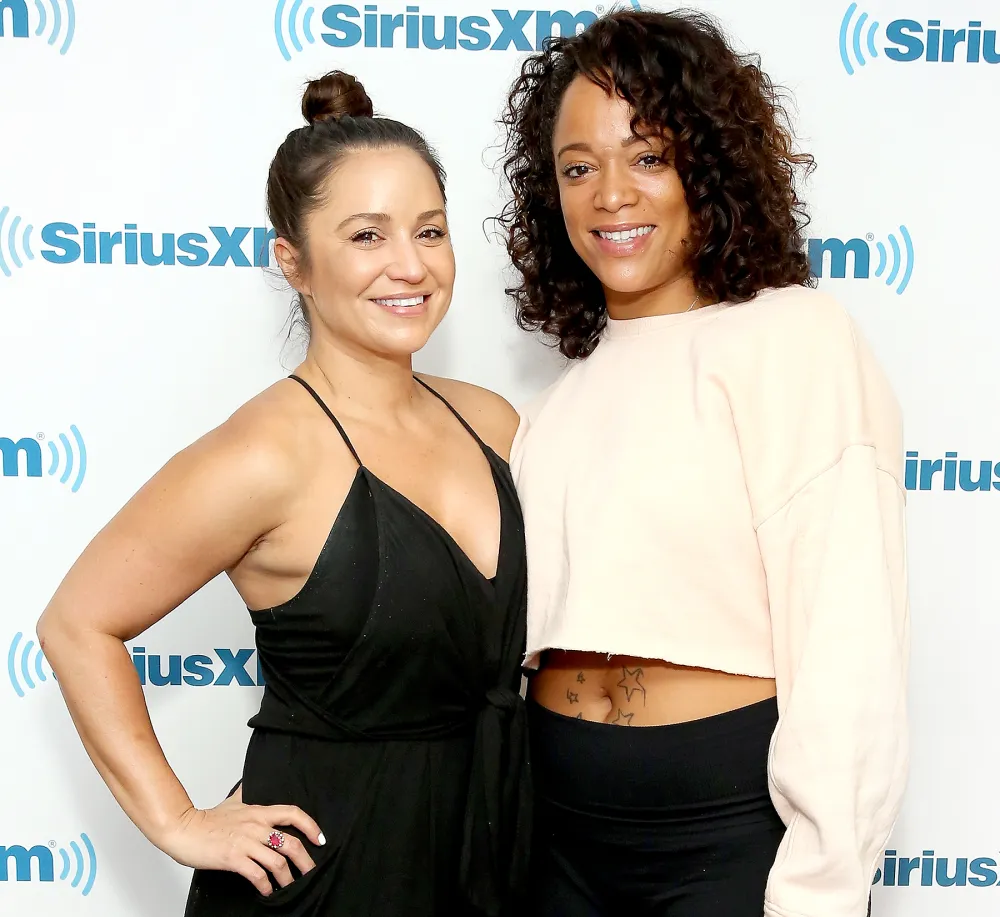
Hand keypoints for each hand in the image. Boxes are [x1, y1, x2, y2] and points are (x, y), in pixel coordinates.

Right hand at [159, 791, 325, 895]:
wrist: (183, 830)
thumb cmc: (207, 819)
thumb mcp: (233, 801)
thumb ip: (247, 794)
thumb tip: (253, 783)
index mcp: (259, 812)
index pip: (293, 813)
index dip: (311, 826)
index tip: (320, 839)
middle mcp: (256, 827)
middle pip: (291, 843)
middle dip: (305, 861)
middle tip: (311, 872)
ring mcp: (246, 843)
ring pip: (277, 862)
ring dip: (287, 879)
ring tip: (290, 887)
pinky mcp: (233, 859)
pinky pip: (257, 875)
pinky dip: (266, 886)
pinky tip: (267, 891)